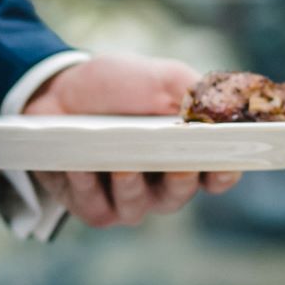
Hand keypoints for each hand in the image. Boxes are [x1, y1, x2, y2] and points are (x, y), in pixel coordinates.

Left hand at [23, 53, 240, 227]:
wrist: (60, 90)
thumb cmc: (117, 86)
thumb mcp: (159, 78)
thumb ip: (193, 92)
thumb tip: (225, 108)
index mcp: (186, 154)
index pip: (216, 175)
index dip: (223, 175)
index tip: (223, 165)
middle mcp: (159, 184)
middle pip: (177, 196)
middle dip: (178, 183)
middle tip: (179, 167)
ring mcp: (124, 198)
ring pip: (135, 206)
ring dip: (130, 187)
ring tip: (124, 167)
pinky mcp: (89, 205)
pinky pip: (93, 205)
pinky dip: (86, 186)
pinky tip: (80, 167)